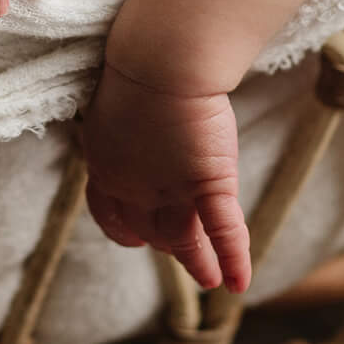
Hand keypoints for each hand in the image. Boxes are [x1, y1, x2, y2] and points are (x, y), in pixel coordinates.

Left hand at [79, 62, 250, 293]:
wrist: (162, 61)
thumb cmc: (138, 65)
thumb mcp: (117, 100)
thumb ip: (123, 123)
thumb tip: (127, 115)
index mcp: (104, 165)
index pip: (108, 212)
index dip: (123, 230)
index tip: (134, 240)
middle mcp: (133, 187)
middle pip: (147, 228)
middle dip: (163, 244)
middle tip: (181, 254)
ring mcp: (171, 190)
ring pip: (184, 239)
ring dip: (197, 262)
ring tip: (208, 279)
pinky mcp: (209, 183)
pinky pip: (222, 229)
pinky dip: (232, 258)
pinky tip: (238, 282)